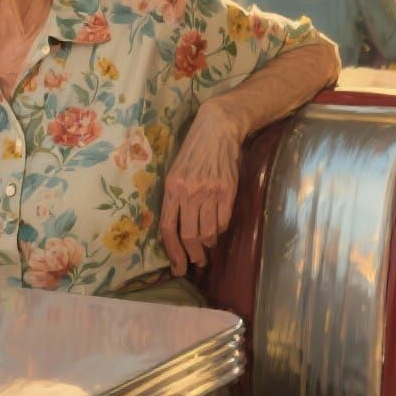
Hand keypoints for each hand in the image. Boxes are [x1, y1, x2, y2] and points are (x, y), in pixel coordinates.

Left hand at [159, 100, 241, 275]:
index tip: (177, 266)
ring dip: (207, 245)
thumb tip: (175, 226)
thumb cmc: (193, 150)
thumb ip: (174, 196)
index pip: (168, 227)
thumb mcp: (175, 170)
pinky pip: (223, 221)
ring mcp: (209, 193)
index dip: (172, 251)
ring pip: (207, 232)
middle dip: (192, 255)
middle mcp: (189, 192)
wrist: (217, 129)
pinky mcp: (227, 192)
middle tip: (196, 263)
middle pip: (188, 235)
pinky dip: (219, 230)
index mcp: (172, 187)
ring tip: (206, 248)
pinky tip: (217, 230)